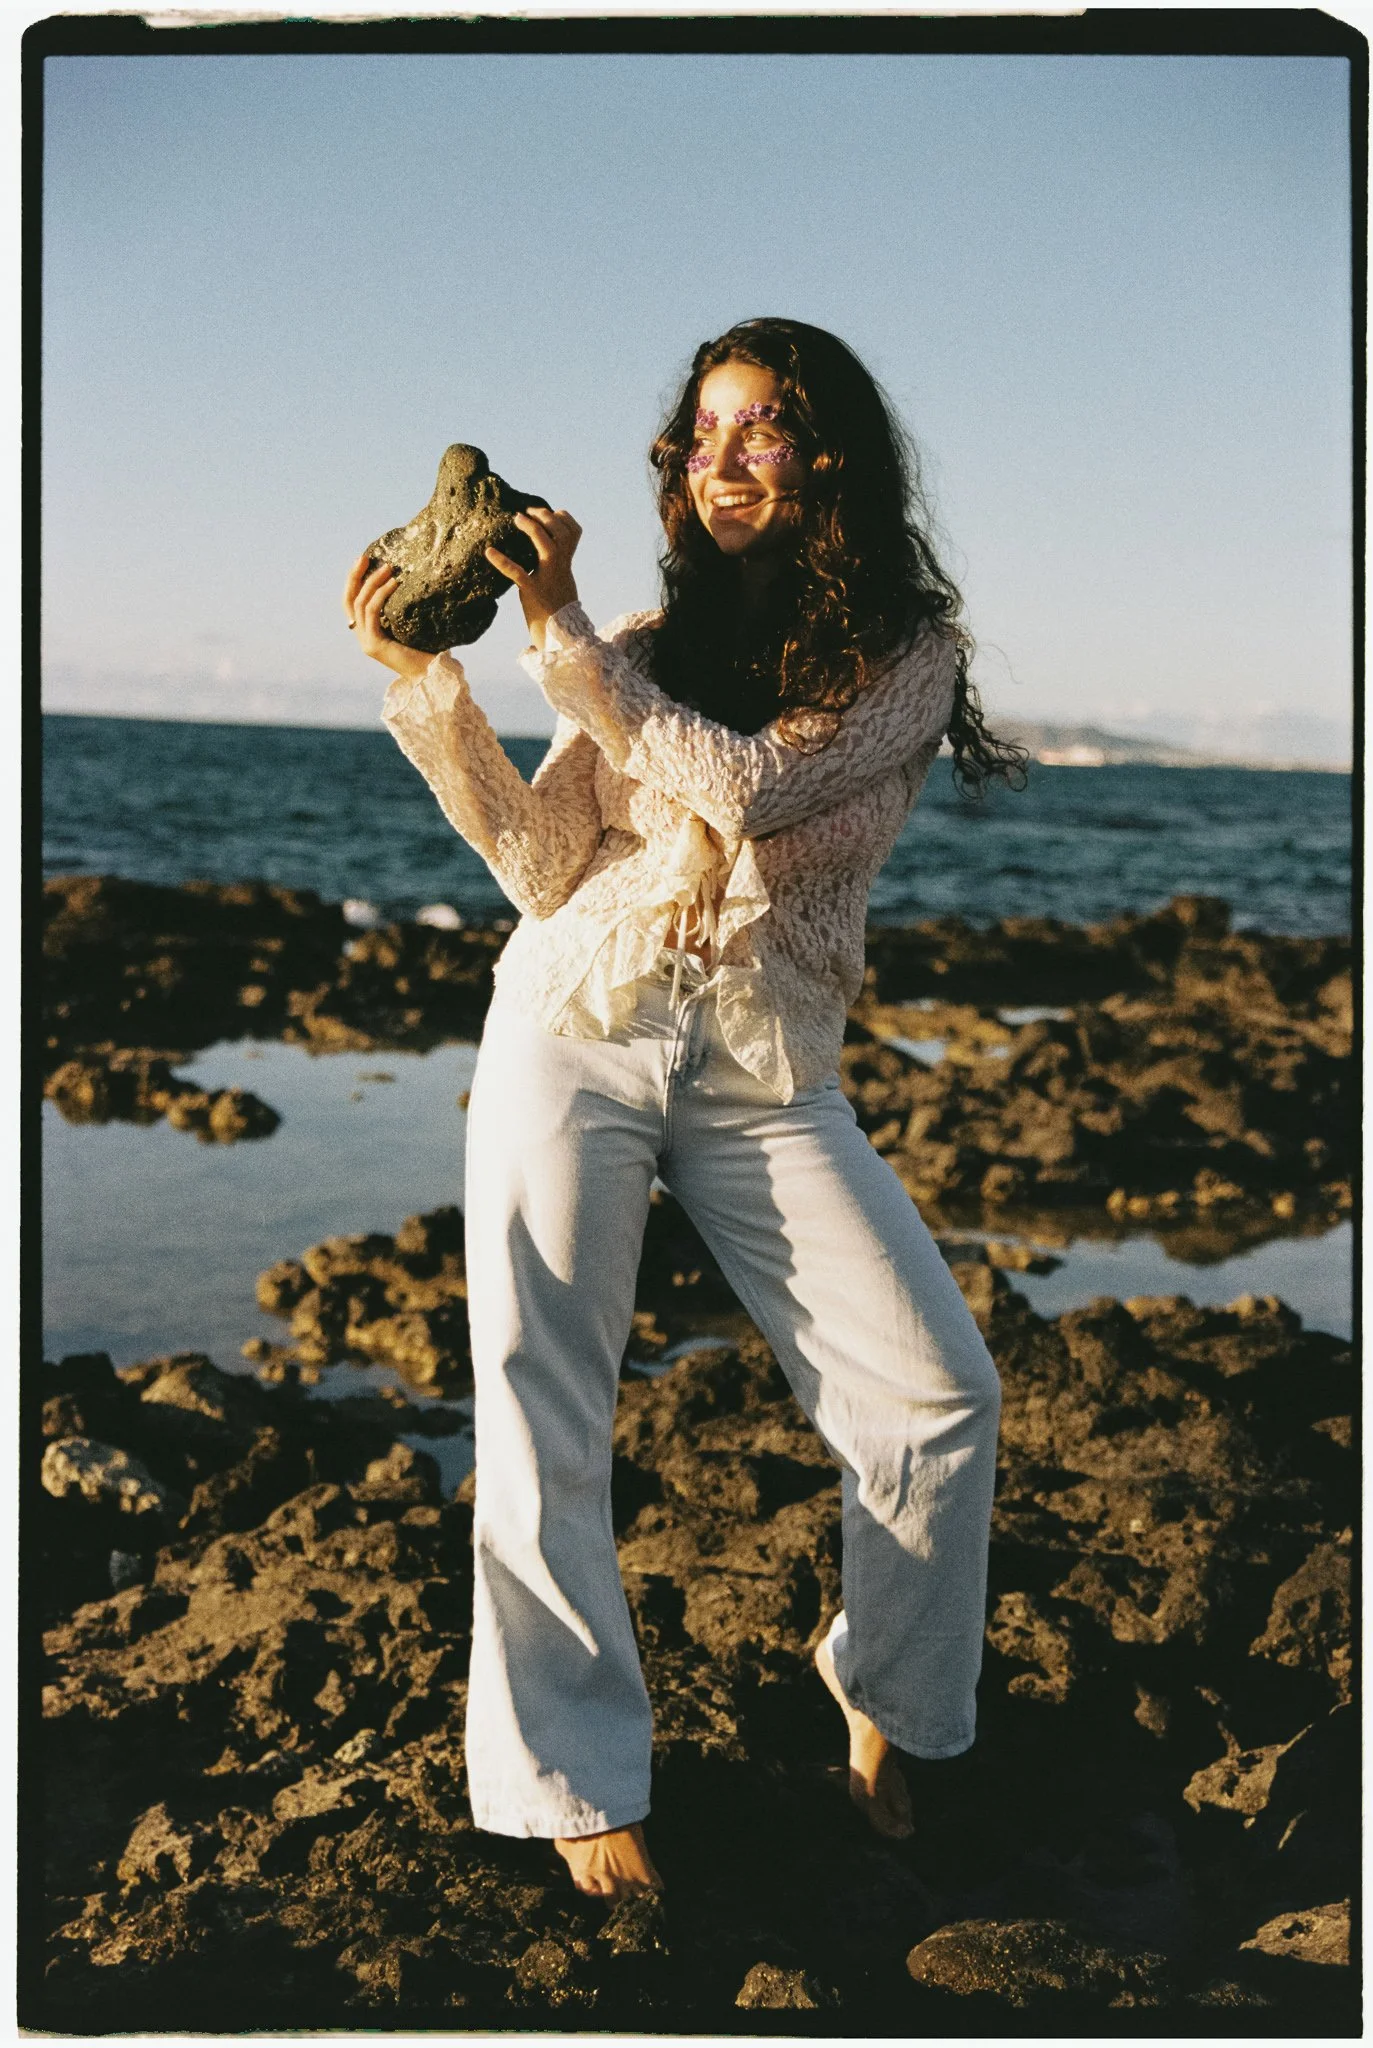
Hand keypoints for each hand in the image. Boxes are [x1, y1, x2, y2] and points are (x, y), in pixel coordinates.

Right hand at [341, 552, 433, 679]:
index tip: (364, 561)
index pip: (352, 603)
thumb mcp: (410, 624)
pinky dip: (381, 595)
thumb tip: (409, 579)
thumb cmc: (427, 651)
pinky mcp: (373, 644)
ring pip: (361, 604)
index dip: (354, 581)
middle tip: (364, 557)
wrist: (430, 675)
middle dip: (355, 576)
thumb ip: (401, 608)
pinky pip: (372, 613)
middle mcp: (362, 637)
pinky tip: (394, 584)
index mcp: (368, 632)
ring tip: (389, 568)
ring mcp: (365, 641)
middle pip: (349, 601)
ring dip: (373, 582)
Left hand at [485, 507, 580, 651]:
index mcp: (566, 564)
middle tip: (528, 512)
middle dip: (546, 517)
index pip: (574, 533)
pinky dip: (502, 561)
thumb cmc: (556, 608)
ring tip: (517, 518)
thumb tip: (542, 550)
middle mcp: (560, 567)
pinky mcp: (531, 591)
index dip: (563, 518)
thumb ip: (554, 565)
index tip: (548, 511)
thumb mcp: (561, 582)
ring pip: (547, 546)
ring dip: (533, 529)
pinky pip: (517, 573)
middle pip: (561, 534)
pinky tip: (489, 552)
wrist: (558, 636)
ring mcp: (547, 578)